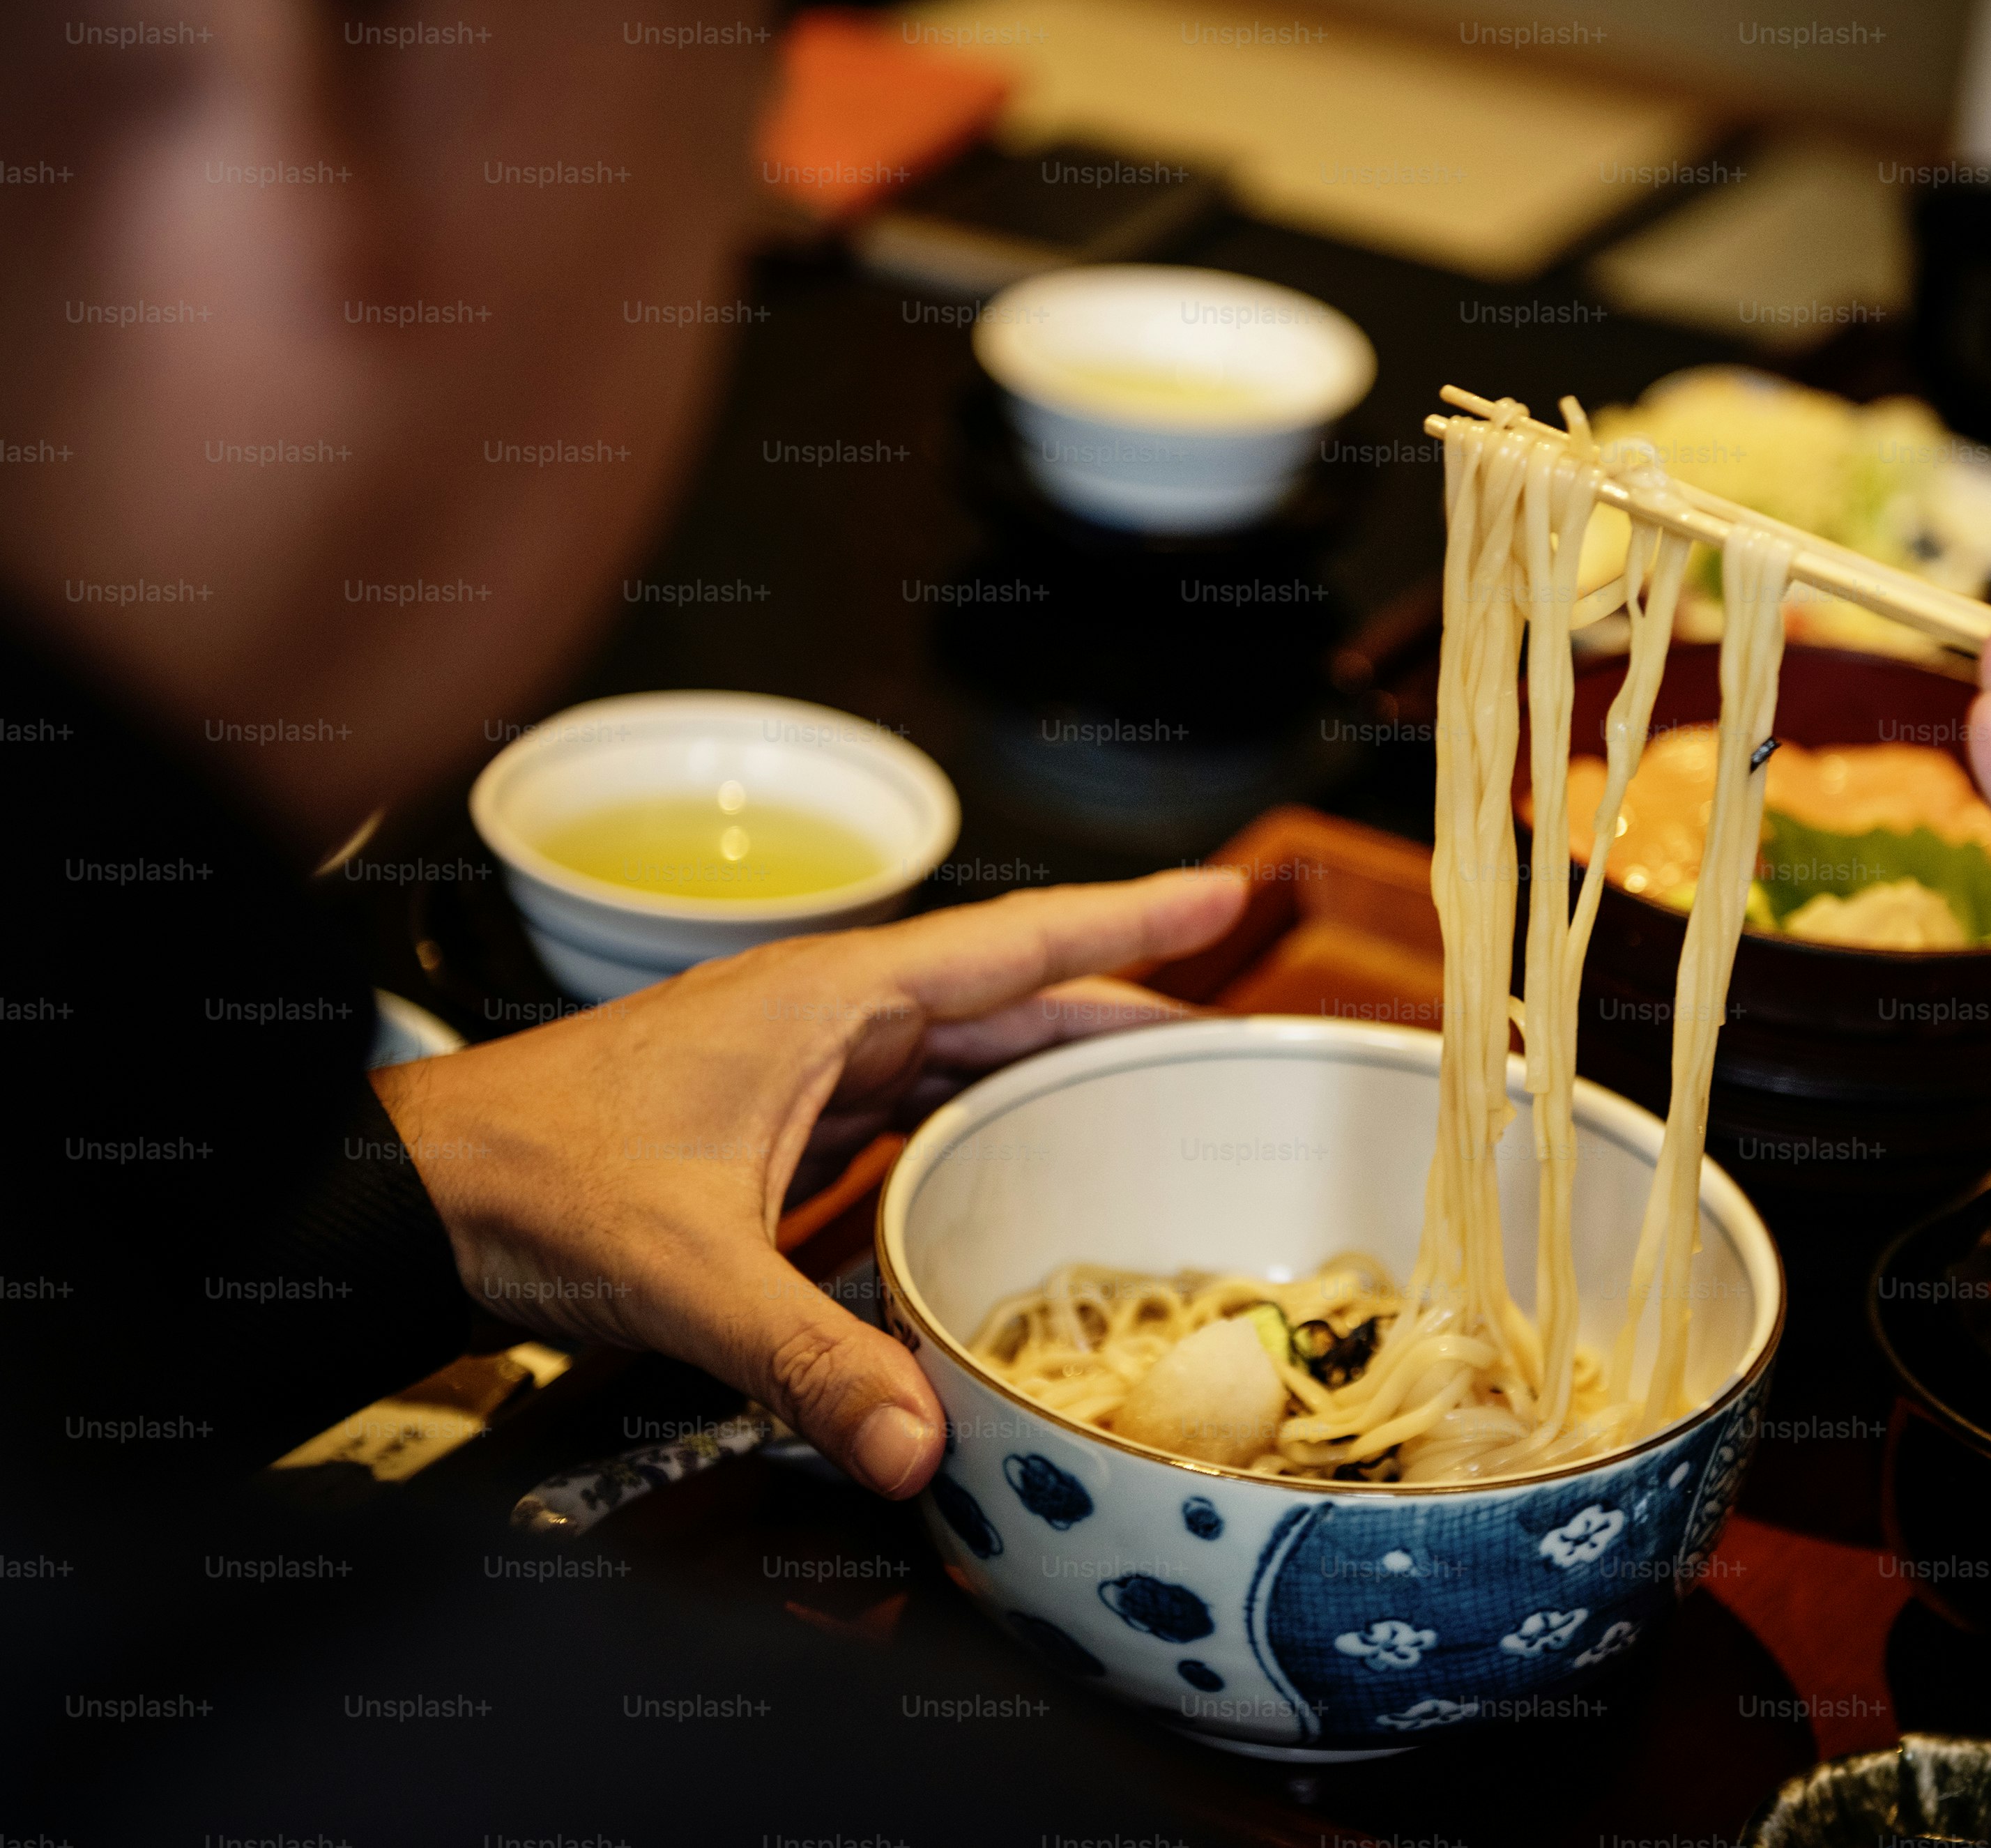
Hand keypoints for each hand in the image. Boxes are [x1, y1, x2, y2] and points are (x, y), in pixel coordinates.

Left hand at [371, 871, 1243, 1496]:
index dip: (1129, 922)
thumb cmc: (527, 1181)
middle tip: (1226, 1041)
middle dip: (1118, 1010)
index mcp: (824, 1000)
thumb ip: (802, 1356)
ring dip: (1050, 1069)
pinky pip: (906, 1102)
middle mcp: (823, 1015)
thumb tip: (919, 1449)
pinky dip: (975, 1122)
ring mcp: (795, 1062)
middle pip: (1005, 1000)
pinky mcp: (768, 1116)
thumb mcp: (681, 1268)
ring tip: (1147, 1097)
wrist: (407, 1190)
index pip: (1012, 947)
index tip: (1229, 895)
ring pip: (958, 1051)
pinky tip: (1010, 1166)